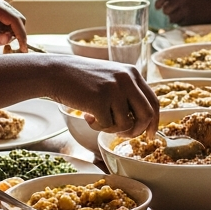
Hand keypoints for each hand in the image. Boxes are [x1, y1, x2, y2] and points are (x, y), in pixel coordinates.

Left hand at [0, 0, 27, 48]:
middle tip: (0, 45)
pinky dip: (4, 33)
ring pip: (14, 22)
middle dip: (14, 34)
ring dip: (8, 35)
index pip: (14, 19)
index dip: (21, 34)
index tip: (24, 49)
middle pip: (18, 19)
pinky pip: (8, 24)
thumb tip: (9, 39)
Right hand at [44, 55, 158, 137]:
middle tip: (124, 136)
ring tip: (97, 119)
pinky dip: (97, 127)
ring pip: (126, 124)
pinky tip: (87, 116)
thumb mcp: (111, 77)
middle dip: (138, 131)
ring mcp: (114, 90)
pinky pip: (107, 126)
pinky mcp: (100, 101)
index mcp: (133, 73)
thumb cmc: (82, 79)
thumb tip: (143, 121)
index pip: (154, 101)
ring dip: (111, 128)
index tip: (150, 135)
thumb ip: (128, 92)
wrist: (56, 72)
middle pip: (147, 115)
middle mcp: (127, 80)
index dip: (154, 122)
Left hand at [155, 0, 210, 24]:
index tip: (158, 7)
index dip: (159, 3)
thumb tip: (164, 3)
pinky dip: (184, 23)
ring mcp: (186, 8)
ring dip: (176, 19)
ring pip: (171, 17)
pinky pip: (180, 24)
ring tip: (187, 16)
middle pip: (165, 8)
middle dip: (169, 12)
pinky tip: (193, 19)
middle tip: (176, 13)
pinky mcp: (191, 19)